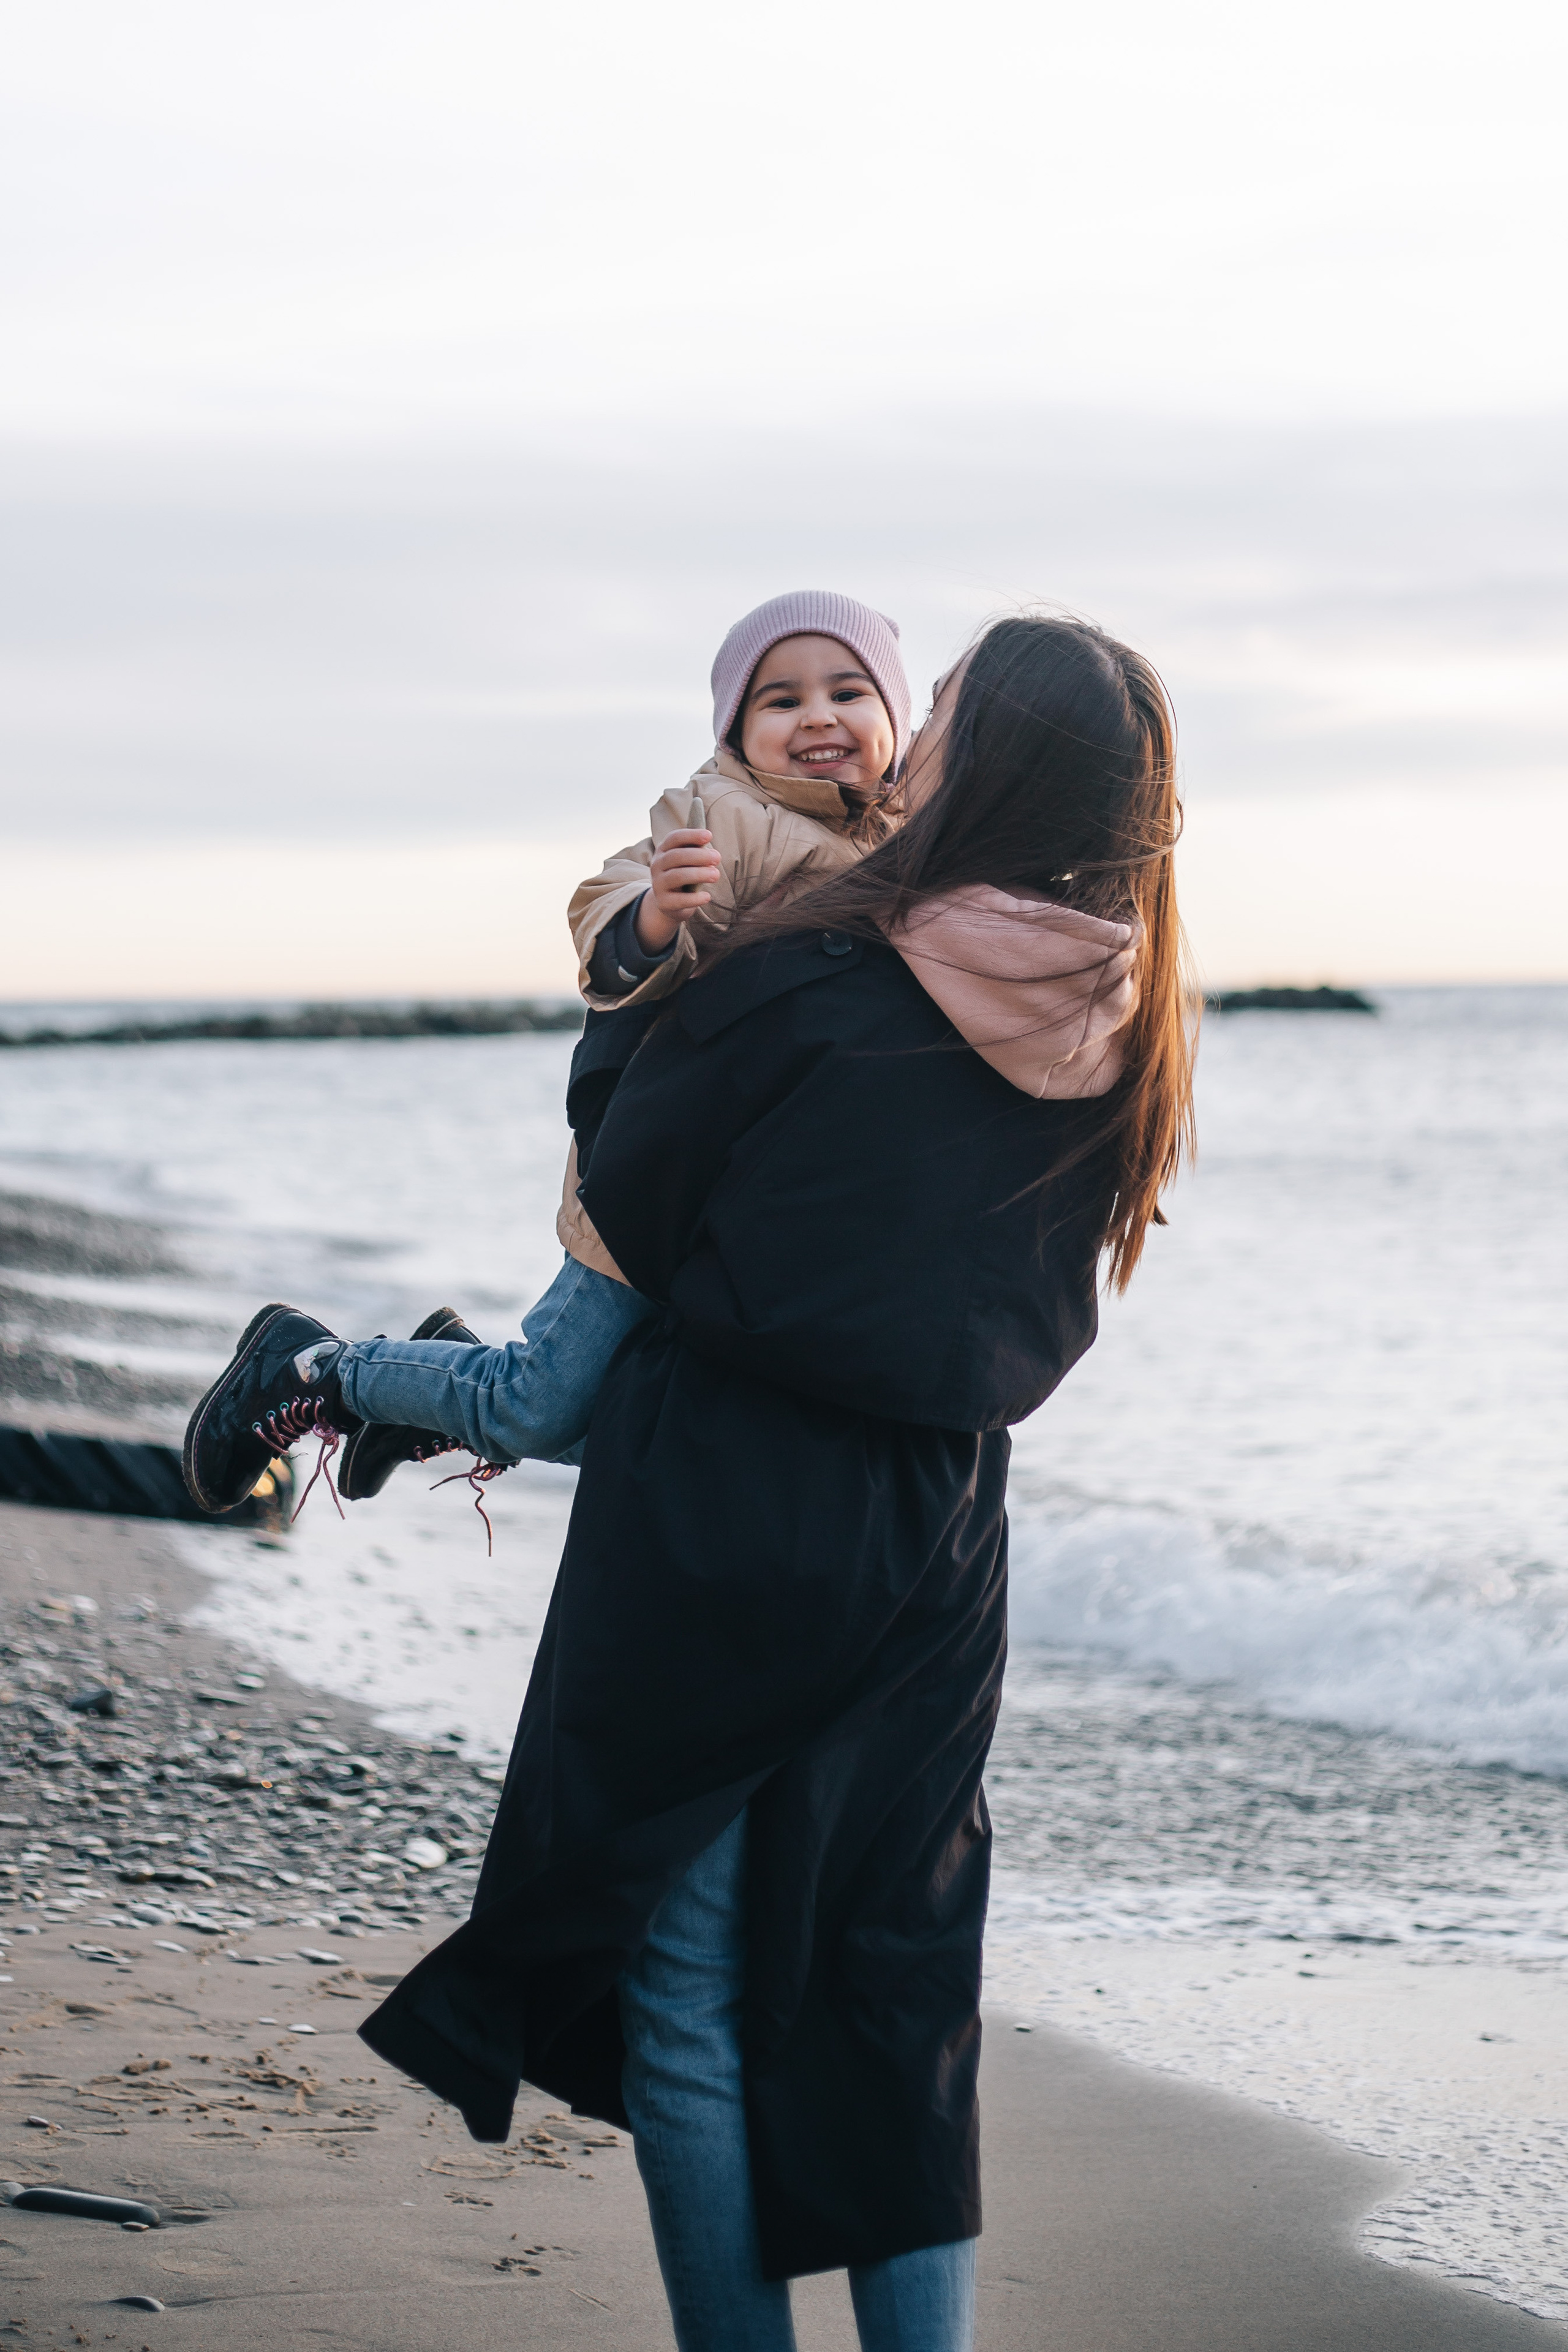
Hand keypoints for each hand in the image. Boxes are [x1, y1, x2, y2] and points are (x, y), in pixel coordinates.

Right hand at [635, 829, 721, 951]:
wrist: (669, 902)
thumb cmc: (684, 874)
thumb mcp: (688, 861)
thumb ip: (697, 854)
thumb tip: (712, 854)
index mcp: (663, 850)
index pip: (674, 838)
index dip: (691, 835)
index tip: (709, 835)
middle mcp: (657, 865)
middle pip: (676, 856)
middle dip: (698, 856)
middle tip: (717, 858)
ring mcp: (658, 884)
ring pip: (677, 876)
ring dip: (698, 874)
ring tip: (716, 875)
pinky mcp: (663, 902)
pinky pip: (678, 900)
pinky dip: (694, 898)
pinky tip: (707, 896)